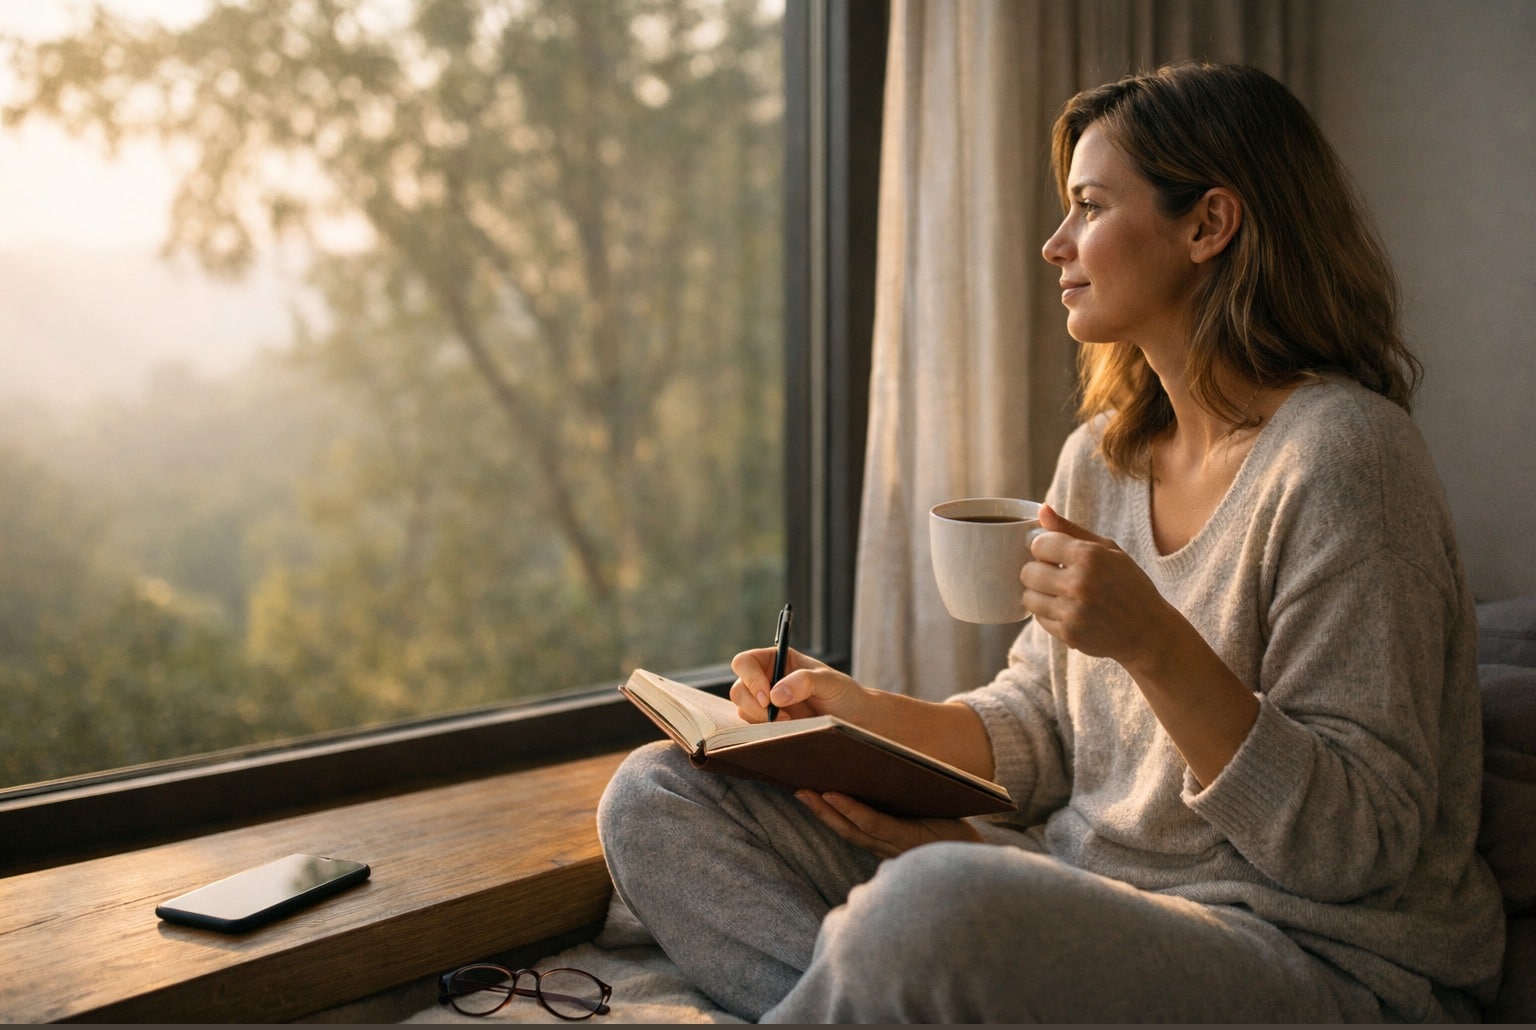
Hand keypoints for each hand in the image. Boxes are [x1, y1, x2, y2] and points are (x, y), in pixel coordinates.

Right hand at [729, 647, 870, 724]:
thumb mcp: (829, 682)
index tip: (767, 696)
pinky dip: (765, 732)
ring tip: (791, 724)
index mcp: (777, 660)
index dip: (750, 678)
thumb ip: (804, 681)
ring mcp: (765, 704)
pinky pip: (753, 729)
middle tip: (781, 718)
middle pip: (739, 689)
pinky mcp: (768, 725)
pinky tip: (787, 731)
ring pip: (743, 711)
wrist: (855, 720)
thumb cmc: (844, 694)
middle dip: (755, 706)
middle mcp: (766, 680)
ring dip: (762, 721)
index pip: (745, 662)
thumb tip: (775, 695)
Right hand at [794, 789, 981, 858]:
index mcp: (885, 839)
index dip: (824, 810)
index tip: (803, 788)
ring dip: (826, 810)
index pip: (847, 825)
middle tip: (794, 785)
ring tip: (807, 789)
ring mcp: (893, 844)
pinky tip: (837, 795)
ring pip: (851, 827)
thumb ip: (899, 805)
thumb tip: (878, 768)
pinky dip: (852, 811)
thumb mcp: (921, 815)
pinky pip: (873, 824)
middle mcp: (884, 846)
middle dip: (816, 808)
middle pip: (842, 826)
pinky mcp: (907, 839)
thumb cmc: (952, 832)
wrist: (983, 855)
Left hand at [1021, 504, 1177, 666]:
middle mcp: (1079, 583)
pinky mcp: (1068, 634)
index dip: (1044, 548)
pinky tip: (1068, 610)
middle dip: (1038, 572)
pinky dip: (1048, 614)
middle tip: (1055, 575)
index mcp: (1089, 556)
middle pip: (1028, 572)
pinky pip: (1038, 618)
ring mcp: (1072, 611)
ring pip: (1028, 597)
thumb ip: (1070, 529)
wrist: (1148, 631)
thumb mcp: (1108, 550)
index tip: (1054, 554)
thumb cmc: (1128, 584)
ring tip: (1059, 594)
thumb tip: (1041, 509)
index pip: (1038, 544)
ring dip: (1039, 594)